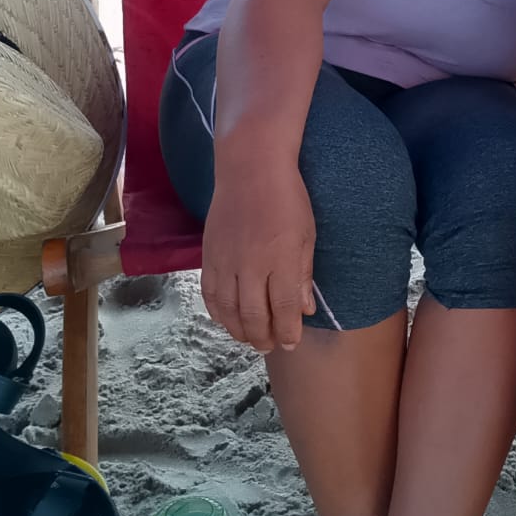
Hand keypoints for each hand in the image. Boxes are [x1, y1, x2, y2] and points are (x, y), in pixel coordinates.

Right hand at [200, 160, 316, 353]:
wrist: (251, 168)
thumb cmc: (287, 198)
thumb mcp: (306, 235)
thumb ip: (303, 275)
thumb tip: (304, 311)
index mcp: (281, 260)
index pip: (283, 309)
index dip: (287, 331)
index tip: (291, 343)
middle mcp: (251, 266)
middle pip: (253, 315)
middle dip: (263, 337)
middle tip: (269, 347)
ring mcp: (226, 261)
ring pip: (228, 310)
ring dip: (239, 330)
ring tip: (250, 339)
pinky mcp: (208, 255)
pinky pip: (209, 293)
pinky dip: (217, 312)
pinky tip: (226, 319)